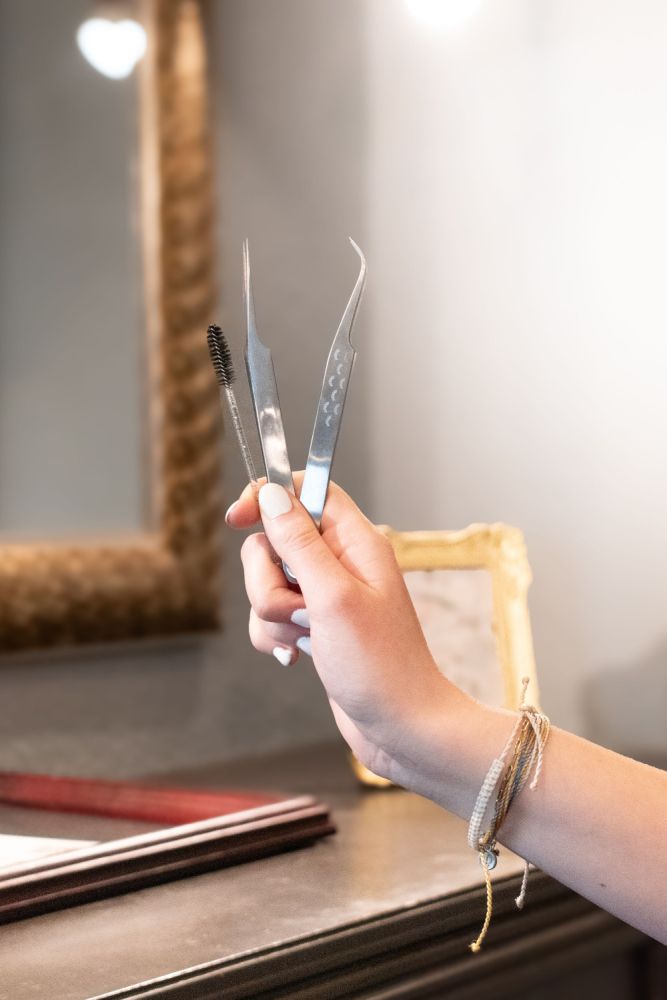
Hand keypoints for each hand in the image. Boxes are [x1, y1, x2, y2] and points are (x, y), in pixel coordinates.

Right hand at [226, 475, 462, 780]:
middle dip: (268, 579)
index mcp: (355, 542)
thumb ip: (299, 543)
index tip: (238, 519)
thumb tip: (271, 494)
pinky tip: (298, 657)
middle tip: (299, 609)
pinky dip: (274, 635)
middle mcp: (340, 562)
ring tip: (305, 639)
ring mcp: (325, 596)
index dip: (269, 496)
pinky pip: (271, 616)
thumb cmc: (380, 665)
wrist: (400, 728)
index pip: (307, 490)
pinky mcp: (314, 625)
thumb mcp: (333, 597)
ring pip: (267, 582)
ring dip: (271, 614)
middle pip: (274, 541)